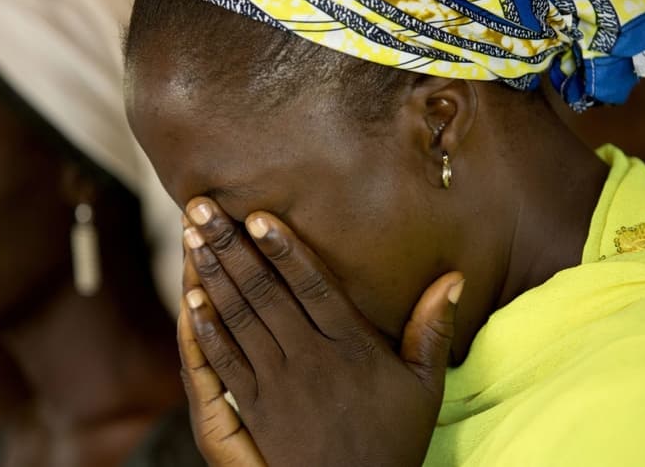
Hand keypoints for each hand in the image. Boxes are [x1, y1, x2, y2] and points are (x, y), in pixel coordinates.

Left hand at [181, 197, 463, 466]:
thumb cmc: (395, 437)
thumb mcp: (426, 385)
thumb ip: (434, 329)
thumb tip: (455, 277)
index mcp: (352, 347)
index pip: (313, 286)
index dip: (283, 249)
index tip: (256, 215)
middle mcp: (310, 359)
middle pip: (266, 293)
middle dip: (231, 247)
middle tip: (201, 207)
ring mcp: (278, 384)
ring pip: (239, 319)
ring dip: (212, 275)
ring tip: (191, 237)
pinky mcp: (255, 409)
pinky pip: (225, 362)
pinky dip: (205, 329)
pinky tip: (189, 298)